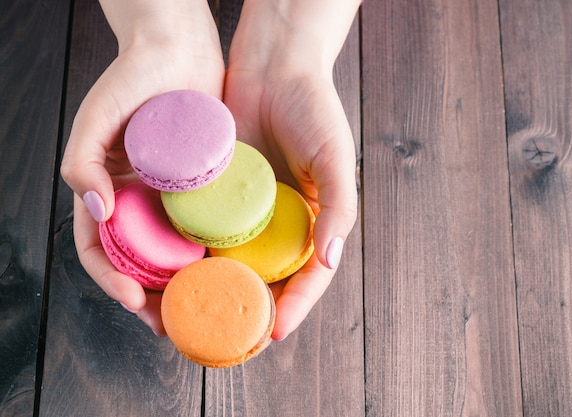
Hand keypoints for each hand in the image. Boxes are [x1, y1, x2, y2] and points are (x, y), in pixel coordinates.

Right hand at [61, 0, 223, 335]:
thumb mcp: (95, 118)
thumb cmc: (131, 79)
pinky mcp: (205, 189)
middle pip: (141, 264)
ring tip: (205, 309)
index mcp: (108, 193)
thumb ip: (81, 164)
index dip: (113, 282)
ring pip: (176, 255)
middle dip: (152, 299)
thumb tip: (95, 212)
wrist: (179, 50)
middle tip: (173, 326)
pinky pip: (207, 228)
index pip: (102, 251)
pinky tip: (230, 270)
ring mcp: (173, 198)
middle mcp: (140, 202)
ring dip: (185, 286)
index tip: (136, 303)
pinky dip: (213, 254)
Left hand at [224, 0, 359, 340]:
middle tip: (235, 340)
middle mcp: (280, 222)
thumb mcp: (335, 156)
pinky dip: (196, 256)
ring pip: (233, 263)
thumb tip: (332, 260)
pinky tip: (180, 276)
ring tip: (202, 319)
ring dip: (219, 292)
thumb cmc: (314, 108)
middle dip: (253, 312)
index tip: (276, 333)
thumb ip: (339, 208)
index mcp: (314, 220)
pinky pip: (207, 231)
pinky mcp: (217, 195)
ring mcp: (247, 211)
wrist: (271, 66)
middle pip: (268, 278)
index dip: (296, 307)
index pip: (308, 275)